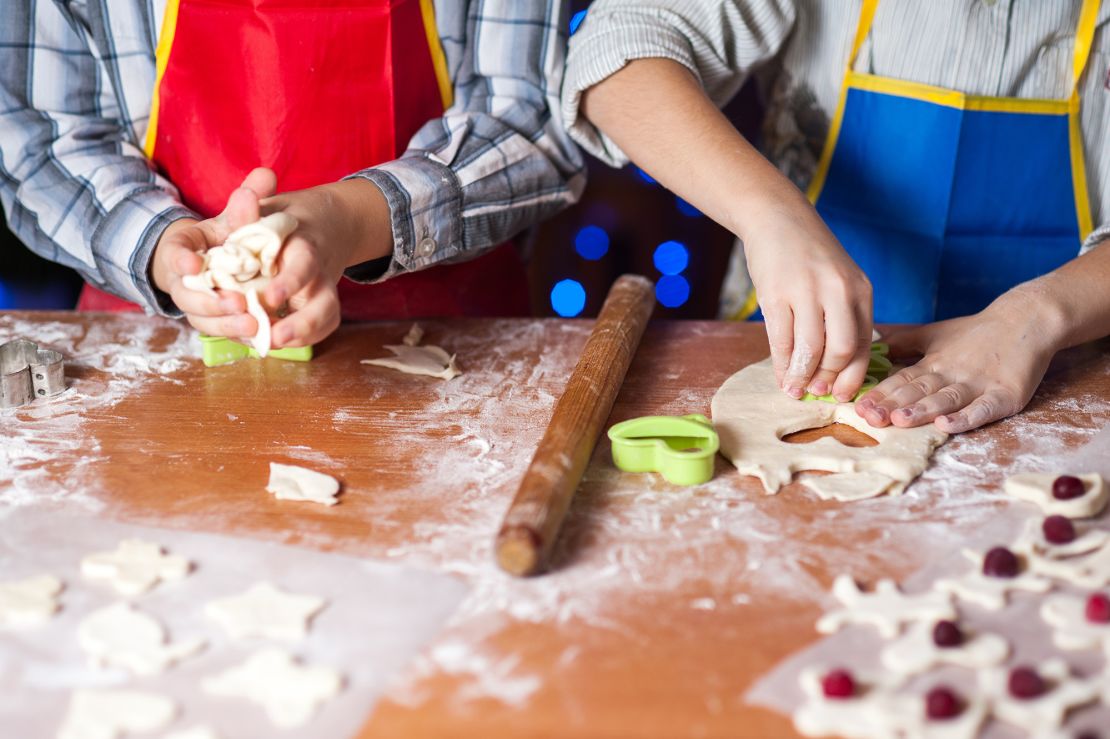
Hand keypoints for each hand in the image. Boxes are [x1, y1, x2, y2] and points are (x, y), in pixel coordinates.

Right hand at [151, 168, 277, 336]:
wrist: (213, 263)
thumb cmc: (224, 238)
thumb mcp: (234, 218)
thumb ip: (247, 201)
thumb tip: (267, 175)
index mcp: (182, 250)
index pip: (175, 253)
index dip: (181, 259)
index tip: (192, 263)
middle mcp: (184, 281)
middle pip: (188, 295)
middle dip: (211, 301)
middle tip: (237, 302)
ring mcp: (195, 304)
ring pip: (202, 319)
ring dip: (226, 324)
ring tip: (252, 323)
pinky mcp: (211, 321)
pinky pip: (219, 333)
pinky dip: (237, 336)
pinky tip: (258, 337)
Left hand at [258, 177, 392, 347]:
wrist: (326, 224)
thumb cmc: (286, 217)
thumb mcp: (268, 207)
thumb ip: (252, 208)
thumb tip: (244, 194)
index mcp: (306, 246)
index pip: (305, 265)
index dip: (291, 282)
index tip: (271, 298)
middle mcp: (320, 272)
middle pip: (324, 302)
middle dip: (303, 324)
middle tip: (274, 337)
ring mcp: (324, 290)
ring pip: (326, 318)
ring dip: (303, 336)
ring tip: (271, 345)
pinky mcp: (321, 304)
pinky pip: (322, 325)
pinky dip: (304, 338)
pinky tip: (275, 343)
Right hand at [743, 202, 873, 401]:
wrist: (776, 217)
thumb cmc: (808, 253)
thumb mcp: (838, 278)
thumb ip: (843, 315)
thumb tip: (836, 364)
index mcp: (860, 289)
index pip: (863, 343)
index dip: (853, 375)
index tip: (842, 394)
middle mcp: (838, 290)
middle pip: (842, 349)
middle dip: (830, 378)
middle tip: (818, 392)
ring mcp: (806, 291)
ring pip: (810, 349)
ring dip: (801, 376)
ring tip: (794, 389)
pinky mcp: (776, 294)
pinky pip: (780, 339)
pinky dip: (780, 363)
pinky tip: (779, 375)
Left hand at [854, 290, 1063, 432]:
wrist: (1027, 320)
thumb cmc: (978, 332)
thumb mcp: (936, 334)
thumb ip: (904, 341)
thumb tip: (872, 339)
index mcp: (933, 362)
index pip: (902, 380)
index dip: (881, 393)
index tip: (859, 406)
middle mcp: (952, 373)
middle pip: (919, 391)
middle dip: (893, 405)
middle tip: (870, 418)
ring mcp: (979, 384)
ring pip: (946, 399)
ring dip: (923, 410)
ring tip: (900, 420)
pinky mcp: (1005, 395)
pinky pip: (983, 409)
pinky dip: (966, 417)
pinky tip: (947, 425)